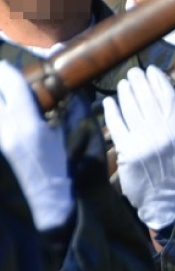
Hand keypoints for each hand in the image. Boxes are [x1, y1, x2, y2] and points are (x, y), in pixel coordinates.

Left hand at [0, 61, 72, 230]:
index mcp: (28, 125)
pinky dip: (0, 117)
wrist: (47, 204)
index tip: (6, 65)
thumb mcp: (70, 136)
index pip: (11, 85)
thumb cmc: (64, 169)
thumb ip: (70, 108)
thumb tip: (71, 87)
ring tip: (4, 97)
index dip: (7, 71)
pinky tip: (5, 118)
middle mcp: (6, 131)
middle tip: (2, 77)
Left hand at [103, 65, 174, 230]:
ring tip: (124, 83)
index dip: (158, 80)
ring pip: (131, 108)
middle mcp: (162, 133)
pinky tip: (110, 101)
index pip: (167, 97)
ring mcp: (142, 141)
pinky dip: (112, 110)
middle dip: (140, 81)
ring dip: (126, 92)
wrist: (163, 196)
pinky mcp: (126, 150)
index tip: (152, 70)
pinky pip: (117, 125)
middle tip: (134, 72)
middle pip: (147, 99)